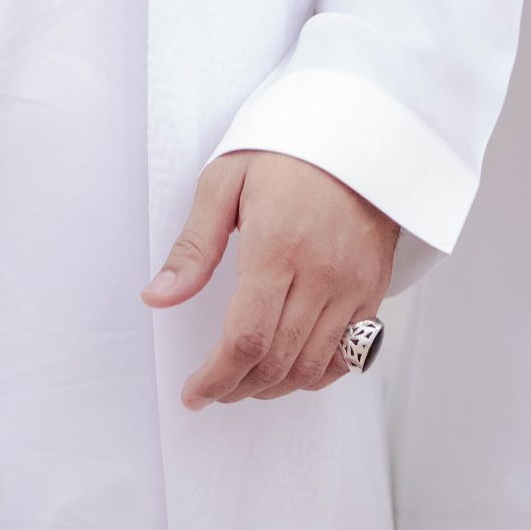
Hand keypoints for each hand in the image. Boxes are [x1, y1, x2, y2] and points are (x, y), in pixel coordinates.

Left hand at [143, 152, 396, 406]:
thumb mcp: (225, 183)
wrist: (358, 136)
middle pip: (276, 362)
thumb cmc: (285, 154)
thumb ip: (193, 247)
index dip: (215, 378)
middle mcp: (320, 274)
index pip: (245, 338)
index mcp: (276, 247)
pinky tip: (286, 370)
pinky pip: (345, 357)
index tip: (194, 392)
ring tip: (242, 382)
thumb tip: (158, 297)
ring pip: (310, 368)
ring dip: (272, 388)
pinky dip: (313, 376)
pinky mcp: (373, 291)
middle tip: (211, 389)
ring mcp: (352, 287)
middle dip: (236, 388)